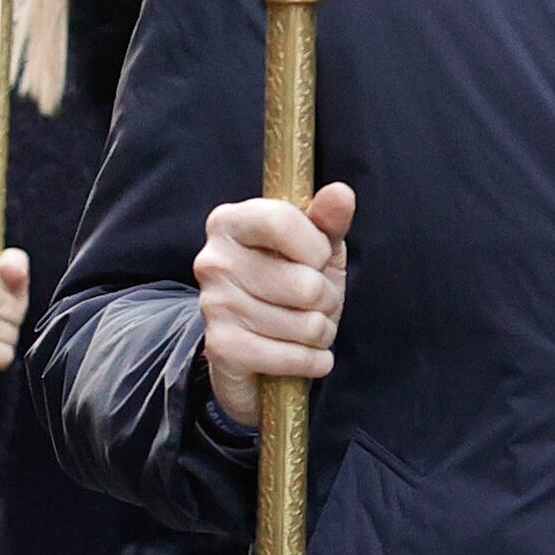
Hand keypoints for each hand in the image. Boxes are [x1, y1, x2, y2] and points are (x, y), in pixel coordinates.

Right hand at [194, 181, 354, 430]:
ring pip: (305, 325)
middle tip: (314, 304)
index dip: (316, 247)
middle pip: (305, 284)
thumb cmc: (288, 287)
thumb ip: (328, 220)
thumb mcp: (314, 248)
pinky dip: (312, 361)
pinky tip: (305, 355)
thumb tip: (341, 192)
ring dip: (320, 333)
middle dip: (326, 300)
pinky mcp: (222, 348)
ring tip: (304, 328)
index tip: (317, 260)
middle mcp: (213, 260)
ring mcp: (213, 305)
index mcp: (230, 222)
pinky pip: (292, 357)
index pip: (281, 220)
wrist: (253, 349)